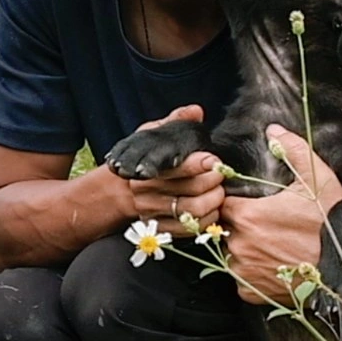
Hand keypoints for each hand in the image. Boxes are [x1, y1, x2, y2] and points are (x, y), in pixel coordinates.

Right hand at [125, 104, 225, 234]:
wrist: (121, 191)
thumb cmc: (144, 159)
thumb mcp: (152, 135)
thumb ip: (173, 121)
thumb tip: (196, 110)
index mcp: (145, 168)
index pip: (175, 168)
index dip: (199, 164)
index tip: (214, 160)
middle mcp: (146, 193)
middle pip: (189, 191)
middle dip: (212, 182)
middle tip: (220, 174)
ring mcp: (153, 213)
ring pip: (192, 212)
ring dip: (213, 202)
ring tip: (218, 191)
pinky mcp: (160, 228)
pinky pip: (189, 230)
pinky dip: (207, 221)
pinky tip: (211, 209)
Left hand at [221, 126, 341, 304]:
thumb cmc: (334, 223)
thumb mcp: (319, 180)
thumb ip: (293, 151)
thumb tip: (273, 129)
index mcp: (246, 215)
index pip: (222, 202)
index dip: (234, 201)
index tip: (252, 202)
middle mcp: (238, 245)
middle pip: (224, 228)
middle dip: (238, 225)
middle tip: (265, 224)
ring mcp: (242, 271)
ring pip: (230, 254)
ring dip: (243, 249)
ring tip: (271, 245)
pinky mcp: (250, 293)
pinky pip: (239, 279)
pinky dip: (251, 273)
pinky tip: (273, 264)